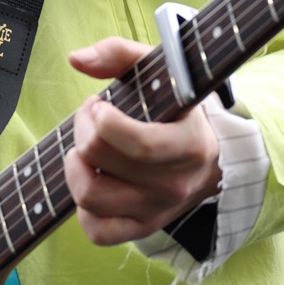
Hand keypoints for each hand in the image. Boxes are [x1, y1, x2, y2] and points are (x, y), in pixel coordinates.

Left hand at [65, 36, 220, 246]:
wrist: (208, 153)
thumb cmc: (176, 107)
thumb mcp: (161, 71)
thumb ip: (119, 53)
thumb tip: (76, 59)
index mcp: (190, 145)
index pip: (139, 144)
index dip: (102, 121)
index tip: (99, 105)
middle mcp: (176, 184)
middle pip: (101, 161)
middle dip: (83, 130)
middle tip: (91, 117)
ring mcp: (158, 210)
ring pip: (91, 196)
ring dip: (75, 166)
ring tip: (87, 148)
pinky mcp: (142, 228)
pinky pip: (97, 231)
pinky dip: (84, 208)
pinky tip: (93, 179)